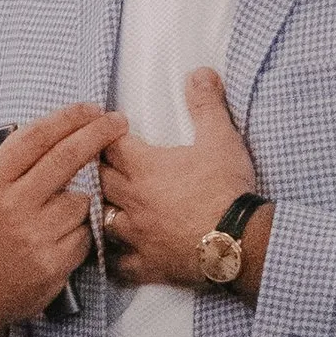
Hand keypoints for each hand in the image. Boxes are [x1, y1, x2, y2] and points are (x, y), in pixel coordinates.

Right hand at [0, 105, 126, 336]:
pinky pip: (85, 236)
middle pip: (67, 157)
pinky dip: (79, 234)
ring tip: (58, 213)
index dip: (67, 117)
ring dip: (81, 199)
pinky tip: (60, 239)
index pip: (35, 137)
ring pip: (82, 200)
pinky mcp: (53, 264)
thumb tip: (54, 137)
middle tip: (117, 121)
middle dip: (98, 133)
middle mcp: (13, 206)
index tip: (90, 108)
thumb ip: (10, 168)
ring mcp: (35, 236)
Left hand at [100, 72, 268, 294]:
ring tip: (104, 204)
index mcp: (143, 167)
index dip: (107, 133)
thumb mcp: (221, 139)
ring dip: (100, 210)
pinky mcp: (146, 264)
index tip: (109, 130)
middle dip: (97, 168)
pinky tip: (113, 255)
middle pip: (98, 179)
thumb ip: (206, 104)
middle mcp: (131, 199)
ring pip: (101, 220)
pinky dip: (115, 258)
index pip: (109, 144)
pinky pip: (118, 264)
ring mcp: (135, 234)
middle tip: (100, 161)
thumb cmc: (227, 189)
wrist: (239, 241)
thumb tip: (200, 72)